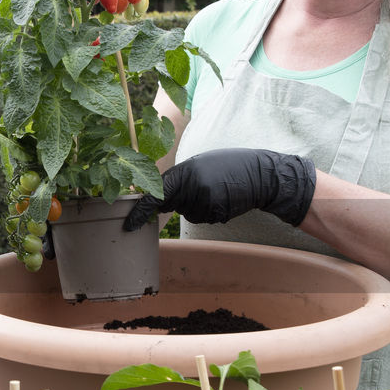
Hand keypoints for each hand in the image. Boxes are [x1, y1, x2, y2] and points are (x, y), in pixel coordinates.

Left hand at [122, 148, 316, 230]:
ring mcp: (204, 200)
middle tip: (206, 187)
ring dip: (199, 206)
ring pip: (189, 213)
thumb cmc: (228, 166)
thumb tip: (156, 200)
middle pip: (173, 205)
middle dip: (182, 201)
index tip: (129, 225)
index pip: (155, 194)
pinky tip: (225, 198)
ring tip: (218, 189)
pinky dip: (211, 212)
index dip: (140, 211)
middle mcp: (191, 185)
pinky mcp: (216, 211)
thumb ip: (179, 180)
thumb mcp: (200, 165)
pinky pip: (203, 218)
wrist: (261, 173)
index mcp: (184, 170)